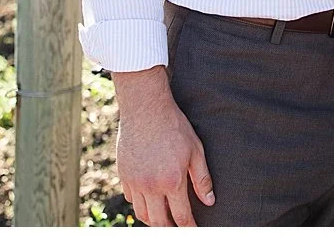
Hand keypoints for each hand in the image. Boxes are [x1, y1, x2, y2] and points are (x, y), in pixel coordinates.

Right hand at [112, 68, 214, 225]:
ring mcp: (134, 181)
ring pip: (141, 214)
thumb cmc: (174, 127)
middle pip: (159, 222)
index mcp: (172, 181)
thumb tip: (209, 201)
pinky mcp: (123, 174)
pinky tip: (148, 200)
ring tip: (163, 218)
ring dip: (153, 220)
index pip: (181, 216)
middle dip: (170, 229)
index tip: (193, 229)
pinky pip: (130, 198)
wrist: (145, 108)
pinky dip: (139, 204)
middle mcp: (151, 186)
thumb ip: (202, 178)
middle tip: (177, 228)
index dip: (189, 226)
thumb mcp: (195, 150)